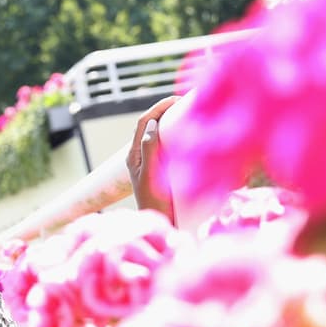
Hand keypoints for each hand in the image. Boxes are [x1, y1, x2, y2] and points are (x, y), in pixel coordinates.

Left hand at [127, 95, 179, 224]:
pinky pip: (169, 146)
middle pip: (152, 124)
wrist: (160, 227)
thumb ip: (150, 151)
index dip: (158, 107)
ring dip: (172, 120)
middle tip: (187, 102)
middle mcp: (141, 155)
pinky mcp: (163, 169)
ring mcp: (152, 162)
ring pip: (160, 134)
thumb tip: (153, 124)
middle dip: (167, 109)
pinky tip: (191, 134)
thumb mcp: (150, 176)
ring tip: (189, 112)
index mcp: (134, 154)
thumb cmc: (154, 205)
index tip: (176, 99)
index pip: (144, 122)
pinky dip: (178, 134)